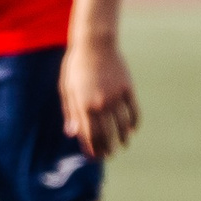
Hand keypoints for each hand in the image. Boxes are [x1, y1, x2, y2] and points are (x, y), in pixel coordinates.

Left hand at [60, 37, 140, 159]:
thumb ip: (70, 112)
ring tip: (122, 145)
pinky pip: (133, 111)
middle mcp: (100, 103)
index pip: (89, 135)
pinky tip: (131, 130)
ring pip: (122, 125)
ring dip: (122, 139)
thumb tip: (72, 134)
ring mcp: (115, 96)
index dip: (92, 148)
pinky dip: (134, 123)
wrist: (95, 43)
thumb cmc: (76, 66)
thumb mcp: (66, 88)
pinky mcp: (127, 88)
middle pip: (106, 134)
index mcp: (83, 105)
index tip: (94, 157)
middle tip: (109, 155)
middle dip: (107, 148)